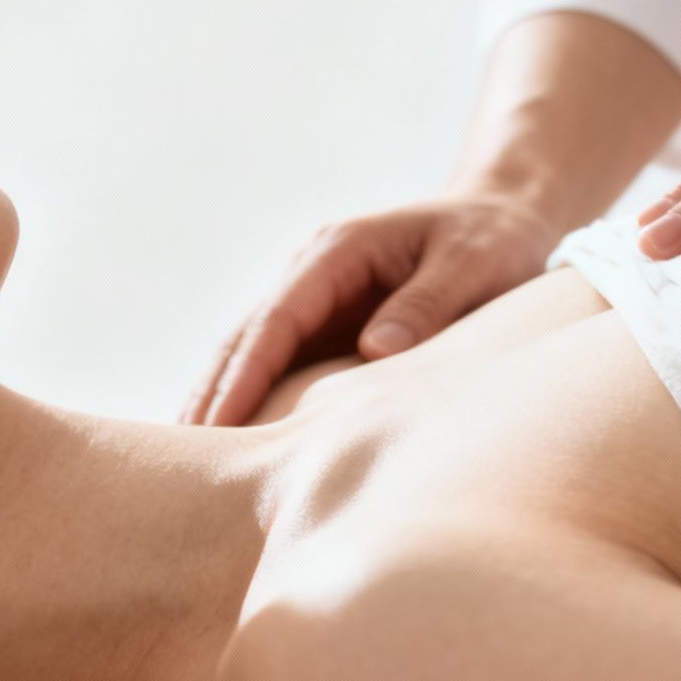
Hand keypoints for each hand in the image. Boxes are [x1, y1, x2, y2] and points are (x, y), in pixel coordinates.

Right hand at [179, 195, 559, 426]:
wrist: (500, 214)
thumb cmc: (492, 238)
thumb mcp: (473, 263)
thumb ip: (427, 304)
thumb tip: (373, 352)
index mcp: (335, 251)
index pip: (273, 320)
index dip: (242, 374)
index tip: (217, 424)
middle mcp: (308, 273)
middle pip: (241, 340)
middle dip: (208, 395)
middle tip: (180, 459)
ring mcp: (311, 300)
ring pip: (248, 354)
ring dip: (217, 402)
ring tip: (191, 465)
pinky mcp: (323, 326)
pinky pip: (275, 367)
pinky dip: (247, 402)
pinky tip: (231, 445)